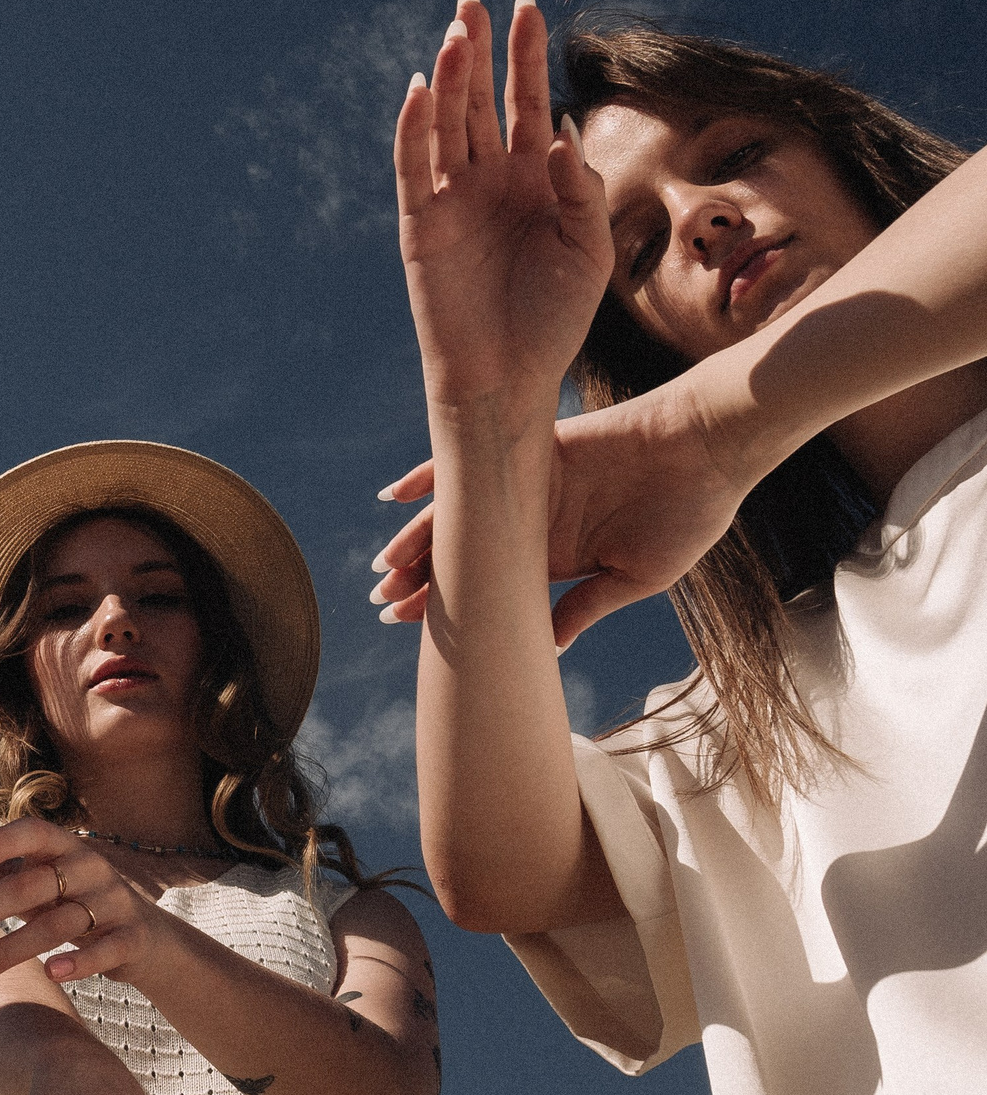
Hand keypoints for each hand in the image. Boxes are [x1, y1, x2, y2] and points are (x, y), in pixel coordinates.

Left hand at [0, 817, 161, 991]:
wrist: (144, 938)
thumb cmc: (68, 899)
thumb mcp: (24, 877)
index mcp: (60, 847)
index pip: (32, 833)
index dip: (3, 840)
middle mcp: (88, 868)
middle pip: (27, 888)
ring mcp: (113, 902)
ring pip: (57, 925)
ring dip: (2, 953)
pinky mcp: (132, 938)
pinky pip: (107, 948)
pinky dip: (80, 960)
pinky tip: (50, 975)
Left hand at [371, 373, 752, 646]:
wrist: (714, 445)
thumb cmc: (690, 513)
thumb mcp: (636, 576)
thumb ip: (585, 608)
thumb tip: (545, 649)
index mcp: (560, 555)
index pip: (491, 587)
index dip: (452, 606)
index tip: (411, 631)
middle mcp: (537, 519)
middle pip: (466, 552)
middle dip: (422, 578)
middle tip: (381, 603)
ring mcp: (531, 483)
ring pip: (461, 513)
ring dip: (420, 540)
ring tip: (383, 567)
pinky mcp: (534, 448)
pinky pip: (476, 458)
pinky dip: (436, 475)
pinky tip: (397, 496)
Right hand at [395, 0, 614, 426]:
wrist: (507, 380)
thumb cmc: (554, 323)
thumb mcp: (590, 252)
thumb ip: (581, 189)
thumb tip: (558, 129)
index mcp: (533, 178)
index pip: (525, 101)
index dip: (526, 53)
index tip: (527, 3)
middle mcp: (489, 179)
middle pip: (480, 99)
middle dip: (477, 49)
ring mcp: (452, 199)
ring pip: (447, 124)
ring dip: (448, 78)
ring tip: (455, 33)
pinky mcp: (421, 225)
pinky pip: (413, 166)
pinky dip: (413, 128)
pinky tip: (419, 88)